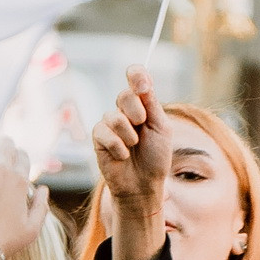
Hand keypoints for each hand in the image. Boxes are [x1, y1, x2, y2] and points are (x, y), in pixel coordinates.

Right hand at [92, 66, 171, 211]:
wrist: (144, 184)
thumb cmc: (156, 157)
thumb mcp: (161, 128)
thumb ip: (151, 104)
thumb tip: (143, 81)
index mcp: (143, 104)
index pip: (136, 78)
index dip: (136, 75)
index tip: (142, 85)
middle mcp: (125, 111)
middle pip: (124, 96)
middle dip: (136, 111)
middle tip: (142, 125)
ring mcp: (110, 123)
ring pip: (114, 116)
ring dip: (129, 135)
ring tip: (134, 147)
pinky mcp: (98, 138)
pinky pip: (104, 132)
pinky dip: (118, 147)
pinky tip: (123, 156)